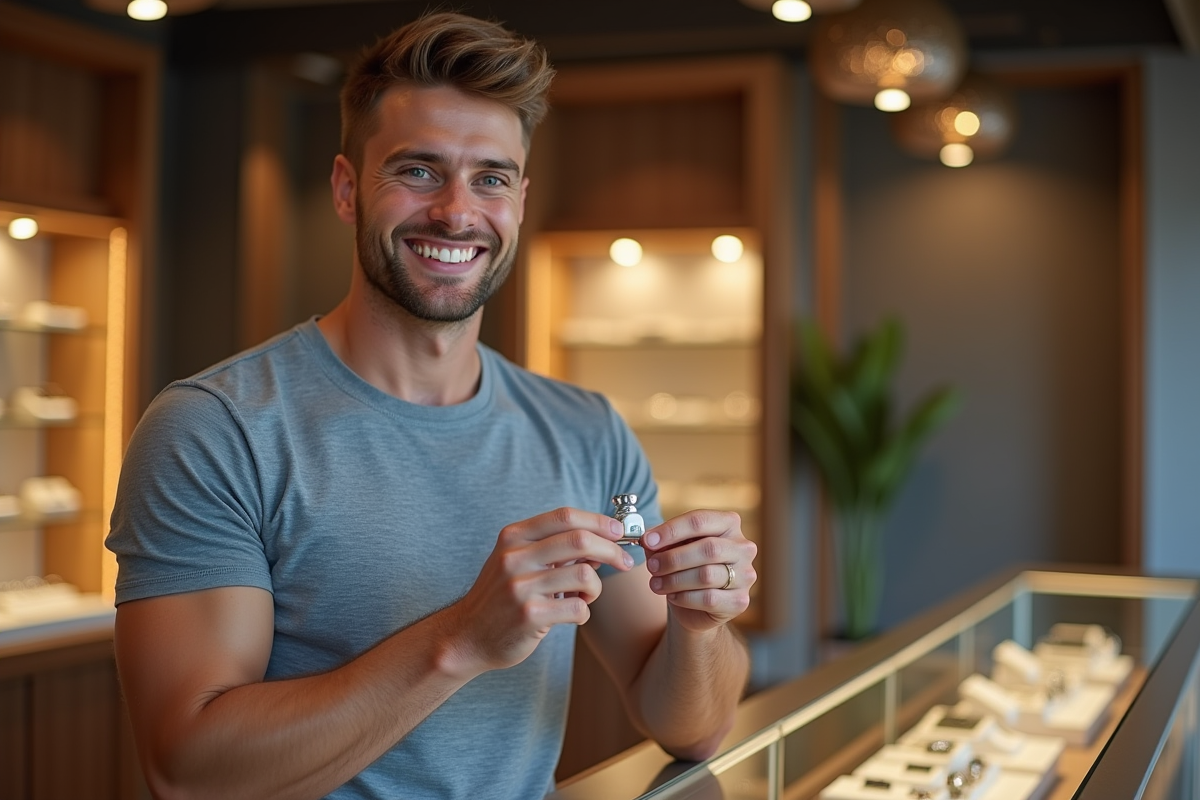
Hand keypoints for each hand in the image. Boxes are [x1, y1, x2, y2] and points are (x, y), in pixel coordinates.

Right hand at [447, 507, 633, 675]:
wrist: (466, 636)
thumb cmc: (500, 597)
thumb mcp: (516, 561)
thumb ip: (552, 548)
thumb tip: (602, 540)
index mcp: (513, 537)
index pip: (564, 516)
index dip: (598, 520)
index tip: (619, 531)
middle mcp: (515, 558)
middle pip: (580, 540)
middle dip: (612, 550)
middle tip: (625, 562)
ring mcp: (521, 587)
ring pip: (585, 574)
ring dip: (596, 588)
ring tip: (585, 597)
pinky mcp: (530, 615)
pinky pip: (579, 608)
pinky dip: (584, 612)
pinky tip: (573, 615)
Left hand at [641, 510, 756, 632]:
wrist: (697, 606)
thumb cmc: (686, 568)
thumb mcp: (672, 549)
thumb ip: (662, 542)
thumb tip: (648, 539)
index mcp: (728, 524)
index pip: (700, 520)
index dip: (671, 530)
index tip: (647, 540)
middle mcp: (743, 547)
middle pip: (707, 549)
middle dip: (673, 558)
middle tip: (651, 566)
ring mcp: (746, 575)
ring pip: (706, 575)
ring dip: (674, 580)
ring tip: (655, 584)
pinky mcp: (740, 601)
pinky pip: (708, 598)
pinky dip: (684, 598)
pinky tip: (673, 596)